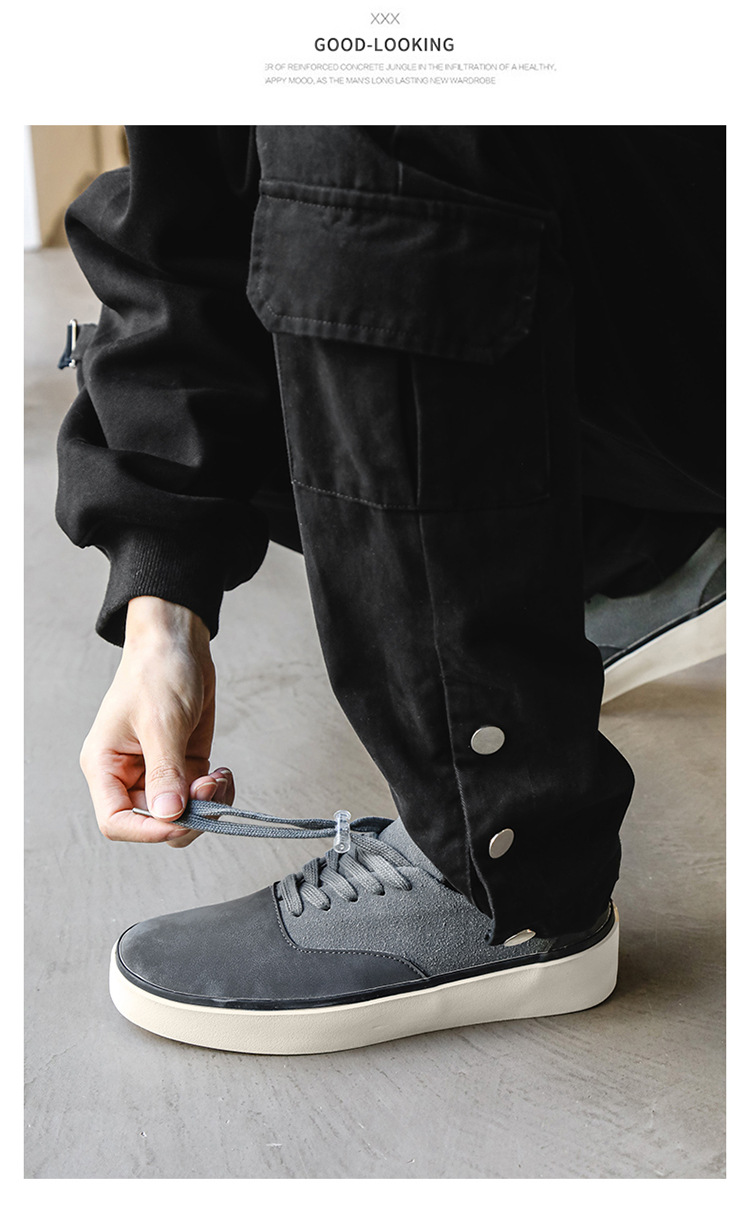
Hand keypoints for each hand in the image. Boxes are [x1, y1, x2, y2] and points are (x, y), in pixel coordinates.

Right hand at [79, 596, 233, 844]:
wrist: (177, 643)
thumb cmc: (156, 671)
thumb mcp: (160, 722)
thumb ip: (164, 771)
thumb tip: (169, 815)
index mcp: (105, 765)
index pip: (115, 821)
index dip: (147, 832)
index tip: (181, 821)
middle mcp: (128, 774)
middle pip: (153, 823)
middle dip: (187, 815)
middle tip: (209, 790)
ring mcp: (158, 771)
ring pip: (181, 815)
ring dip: (206, 806)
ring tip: (220, 779)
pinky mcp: (184, 764)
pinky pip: (199, 798)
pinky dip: (216, 794)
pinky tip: (224, 773)